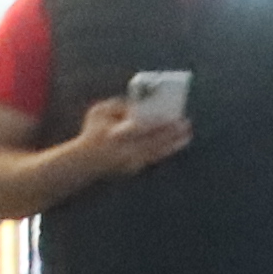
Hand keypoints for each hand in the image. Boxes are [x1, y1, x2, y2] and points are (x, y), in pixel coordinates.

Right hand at [66, 94, 194, 180]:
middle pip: (154, 140)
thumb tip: (139, 104)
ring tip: (187, 134)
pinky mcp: (134, 169)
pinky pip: (154, 158)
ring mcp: (131, 161)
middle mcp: (125, 150)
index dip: (159, 123)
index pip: (142, 128)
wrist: (85, 161)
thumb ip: (118, 104)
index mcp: (116, 134)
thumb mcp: (99, 112)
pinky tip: (177, 143)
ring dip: (174, 143)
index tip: (172, 117)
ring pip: (157, 152)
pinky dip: (166, 151)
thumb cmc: (93, 131)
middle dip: (171, 132)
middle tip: (186, 123)